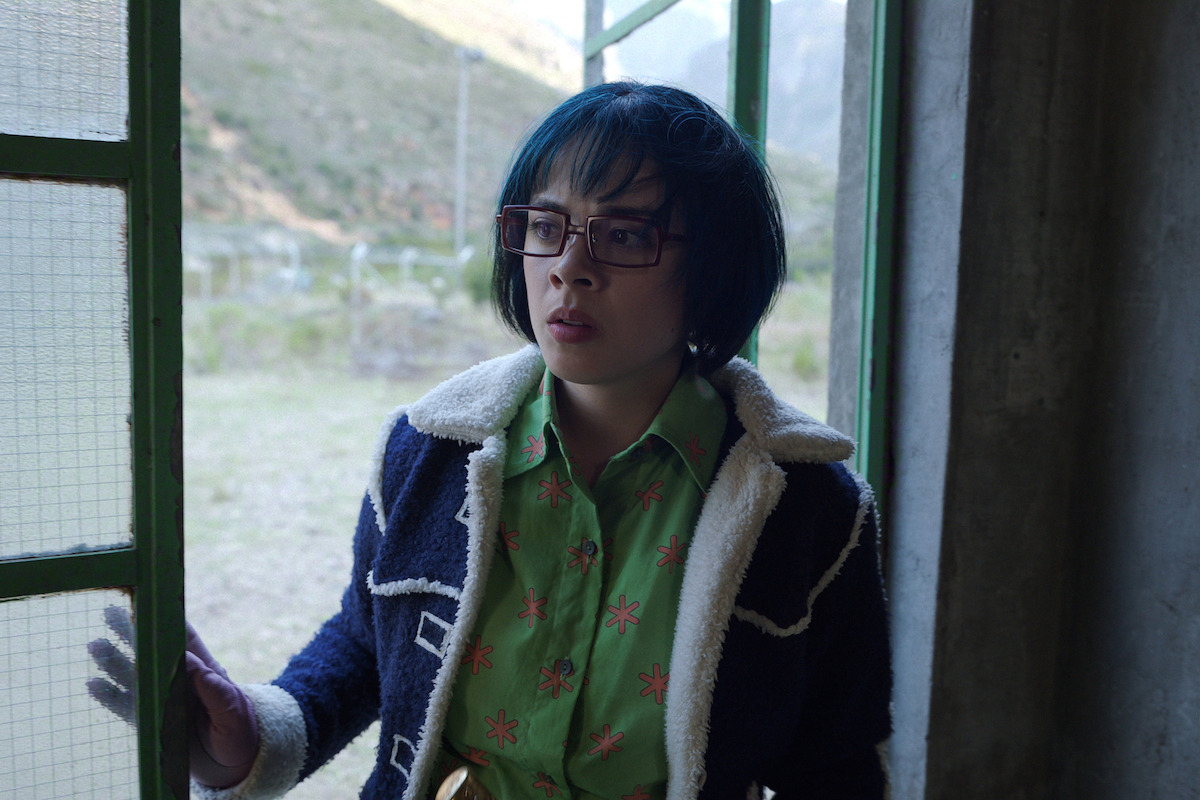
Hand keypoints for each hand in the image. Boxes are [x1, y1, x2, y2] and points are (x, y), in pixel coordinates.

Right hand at [87, 606, 259, 787]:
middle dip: (131, 633)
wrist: (232, 760)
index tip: (149, 601)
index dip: (167, 619)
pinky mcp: (151, 720)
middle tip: (110, 614)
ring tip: (96, 646)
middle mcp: (178, 680)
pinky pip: (126, 706)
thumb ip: (215, 689)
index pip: (184, 638)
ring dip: (115, 661)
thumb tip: (192, 664)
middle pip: (152, 651)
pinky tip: (93, 685)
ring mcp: (162, 698)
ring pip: (134, 675)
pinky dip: (110, 696)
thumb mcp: (233, 709)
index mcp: (203, 669)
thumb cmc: (239, 728)